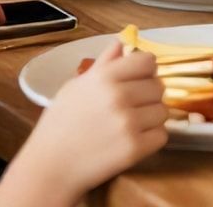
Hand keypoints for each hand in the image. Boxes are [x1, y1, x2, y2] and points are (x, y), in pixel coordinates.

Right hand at [12, 41, 166, 195]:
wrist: (50, 168)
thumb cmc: (58, 125)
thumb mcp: (75, 87)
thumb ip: (102, 65)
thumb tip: (122, 44)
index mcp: (104, 77)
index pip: (148, 61)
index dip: (145, 71)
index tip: (136, 80)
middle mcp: (120, 96)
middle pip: (158, 86)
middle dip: (148, 96)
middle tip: (131, 107)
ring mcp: (129, 123)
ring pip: (162, 111)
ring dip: (151, 118)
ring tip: (130, 125)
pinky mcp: (135, 148)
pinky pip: (161, 135)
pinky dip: (151, 138)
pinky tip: (133, 140)